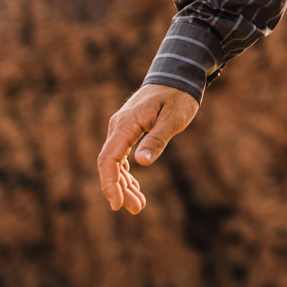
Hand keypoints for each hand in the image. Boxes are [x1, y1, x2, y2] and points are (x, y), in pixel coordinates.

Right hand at [97, 84, 199, 214]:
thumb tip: (142, 162)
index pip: (109, 159)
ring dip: (124, 185)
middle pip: (109, 164)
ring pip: (115, 163)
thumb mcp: (173, 118)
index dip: (110, 184)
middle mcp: (117, 126)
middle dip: (119, 190)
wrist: (176, 77)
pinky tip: (135, 189)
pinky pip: (121, 156)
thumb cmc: (178, 97)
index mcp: (125, 124)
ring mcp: (121, 129)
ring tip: (139, 206)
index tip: (117, 205)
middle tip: (136, 210)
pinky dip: (126, 174)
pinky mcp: (128, 131)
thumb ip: (157, 139)